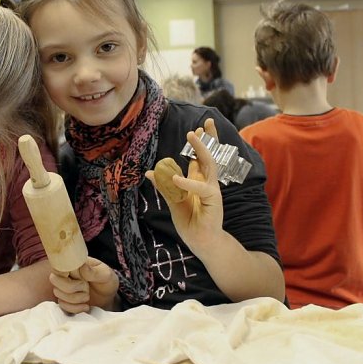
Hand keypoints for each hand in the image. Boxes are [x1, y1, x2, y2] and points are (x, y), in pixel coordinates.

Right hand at [50, 257, 119, 313]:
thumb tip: (82, 267)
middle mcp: (65, 275)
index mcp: (73, 264)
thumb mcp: (106, 275)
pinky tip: (85, 307)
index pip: (58, 264)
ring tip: (87, 297)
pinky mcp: (65, 301)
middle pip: (54, 279)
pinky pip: (62, 305)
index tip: (78, 278)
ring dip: (75, 298)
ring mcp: (64, 288)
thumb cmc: (106, 281)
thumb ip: (94, 272)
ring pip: (58, 293)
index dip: (64, 272)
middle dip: (70, 287)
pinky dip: (74, 308)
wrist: (109, 297)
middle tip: (85, 288)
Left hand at [145, 118, 223, 248]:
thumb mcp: (173, 201)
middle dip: (209, 138)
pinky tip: (175, 178)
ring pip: (210, 165)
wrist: (201, 242)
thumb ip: (163, 187)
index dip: (200, 143)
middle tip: (207, 121)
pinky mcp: (213, 200)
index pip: (200, 158)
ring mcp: (212, 190)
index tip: (198, 128)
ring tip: (192, 135)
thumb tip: (149, 173)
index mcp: (198, 181)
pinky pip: (201, 188)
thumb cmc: (190, 222)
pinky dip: (188, 182)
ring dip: (201, 149)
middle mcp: (207, 182)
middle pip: (211, 155)